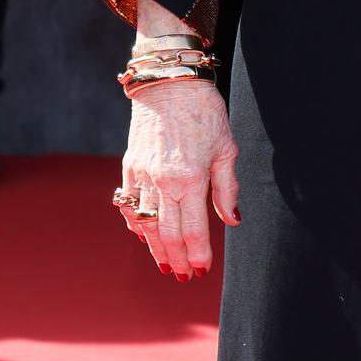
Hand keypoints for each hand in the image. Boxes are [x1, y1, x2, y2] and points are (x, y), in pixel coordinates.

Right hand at [116, 78, 239, 279]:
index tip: (202, 271)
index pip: (193, 230)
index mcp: (190, 179)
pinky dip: (134, 223)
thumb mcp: (226, 149)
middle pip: (167, 233)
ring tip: (165, 265)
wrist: (169, 83)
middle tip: (184, 277)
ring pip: (145, 223)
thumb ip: (227, 188)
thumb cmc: (204, 113)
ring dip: (155, 248)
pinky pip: (128, 203)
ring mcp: (142, 175)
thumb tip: (232, 220)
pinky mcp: (130, 166)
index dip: (198, 254)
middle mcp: (163, 182)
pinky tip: (143, 236)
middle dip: (177, 259)